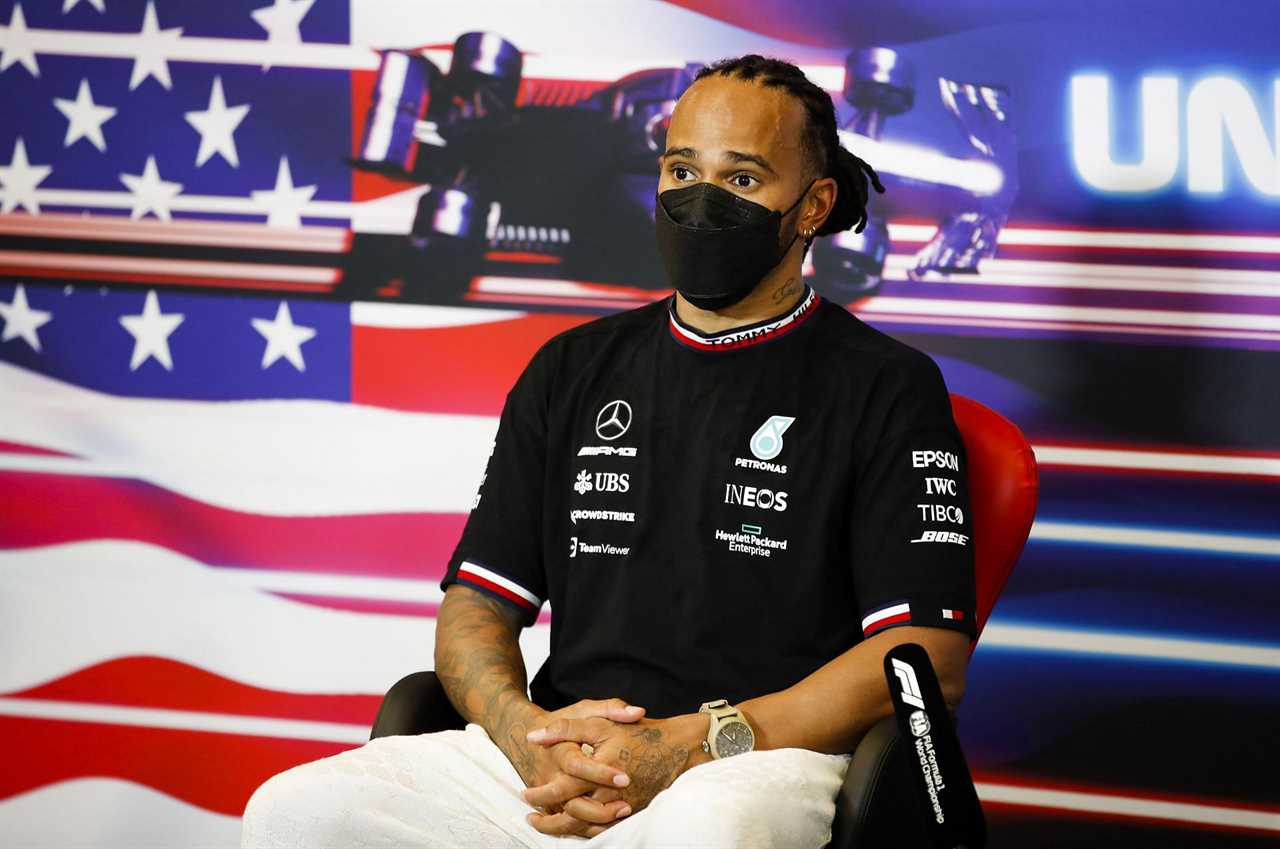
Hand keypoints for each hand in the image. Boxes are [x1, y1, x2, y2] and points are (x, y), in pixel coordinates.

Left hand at [522, 713, 709, 836]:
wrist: (678, 748)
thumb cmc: (637, 732)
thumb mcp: (599, 722)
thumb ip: (564, 729)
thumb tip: (532, 736)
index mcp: (595, 771)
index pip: (560, 790)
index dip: (540, 795)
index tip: (525, 795)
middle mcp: (607, 794)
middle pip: (570, 817)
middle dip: (547, 821)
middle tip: (531, 817)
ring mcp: (620, 807)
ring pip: (585, 828)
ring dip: (563, 829)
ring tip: (546, 825)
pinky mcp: (631, 813)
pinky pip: (604, 830)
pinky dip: (586, 831)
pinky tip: (575, 826)